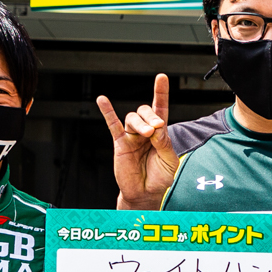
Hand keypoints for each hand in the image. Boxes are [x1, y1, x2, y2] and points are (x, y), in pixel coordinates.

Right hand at [99, 73, 178, 207]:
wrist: (146, 193)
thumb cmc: (160, 178)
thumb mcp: (169, 161)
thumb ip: (165, 143)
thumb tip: (157, 127)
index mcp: (160, 133)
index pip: (161, 109)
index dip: (161, 93)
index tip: (161, 78)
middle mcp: (145, 131)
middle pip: (145, 111)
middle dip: (151, 117)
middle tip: (156, 129)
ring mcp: (132, 136)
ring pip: (132, 118)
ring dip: (140, 123)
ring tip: (147, 134)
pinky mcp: (120, 143)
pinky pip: (112, 125)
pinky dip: (107, 112)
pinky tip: (102, 100)